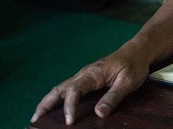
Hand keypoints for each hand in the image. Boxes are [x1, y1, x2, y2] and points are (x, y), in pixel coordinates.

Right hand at [30, 43, 149, 124]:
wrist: (137, 52)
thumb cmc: (134, 65)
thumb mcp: (128, 82)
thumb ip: (113, 97)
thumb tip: (98, 113)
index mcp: (94, 73)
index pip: (75, 90)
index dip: (69, 106)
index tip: (69, 121)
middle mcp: (85, 73)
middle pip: (60, 88)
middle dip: (46, 104)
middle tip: (35, 119)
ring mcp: (84, 76)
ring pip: (61, 88)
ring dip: (48, 101)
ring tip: (39, 117)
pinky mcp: (86, 79)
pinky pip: (68, 89)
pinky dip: (58, 99)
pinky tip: (55, 109)